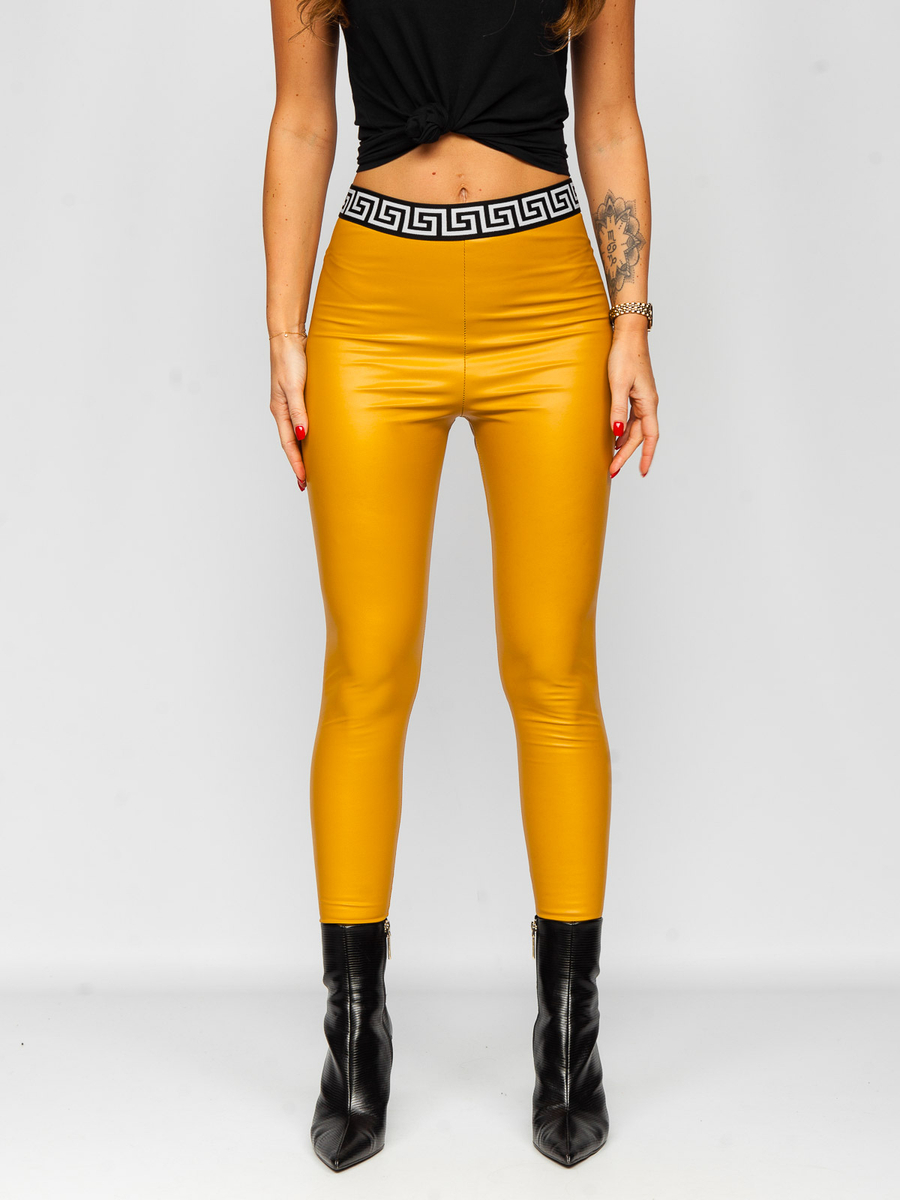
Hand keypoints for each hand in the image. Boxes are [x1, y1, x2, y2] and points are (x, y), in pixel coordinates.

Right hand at [269, 332, 308, 489]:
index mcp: (280, 411)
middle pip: (290, 443)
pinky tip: (313, 439)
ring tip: (310, 466)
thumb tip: (303, 435)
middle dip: (297, 463)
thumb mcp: (294, 386)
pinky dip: (306, 436)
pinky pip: (301, 422)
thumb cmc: (290, 359)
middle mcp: (283, 410)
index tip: (303, 481)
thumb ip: (299, 411)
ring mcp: (289, 404)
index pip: (289, 444)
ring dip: (301, 451)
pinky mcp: (297, 396)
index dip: (296, 463)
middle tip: (306, 483)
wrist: (288, 337)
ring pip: (295, 434)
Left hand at [607, 323, 659, 477]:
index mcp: (648, 402)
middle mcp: (648, 403)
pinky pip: (632, 419)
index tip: (642, 472)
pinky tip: (614, 437)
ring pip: (636, 428)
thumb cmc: (624, 355)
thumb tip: (616, 433)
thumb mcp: (618, 384)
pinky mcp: (635, 393)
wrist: (628, 334)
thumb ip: (617, 410)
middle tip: (613, 470)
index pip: (651, 436)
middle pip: (640, 436)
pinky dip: (623, 431)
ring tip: (612, 459)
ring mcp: (642, 398)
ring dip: (625, 444)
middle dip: (626, 454)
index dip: (647, 456)